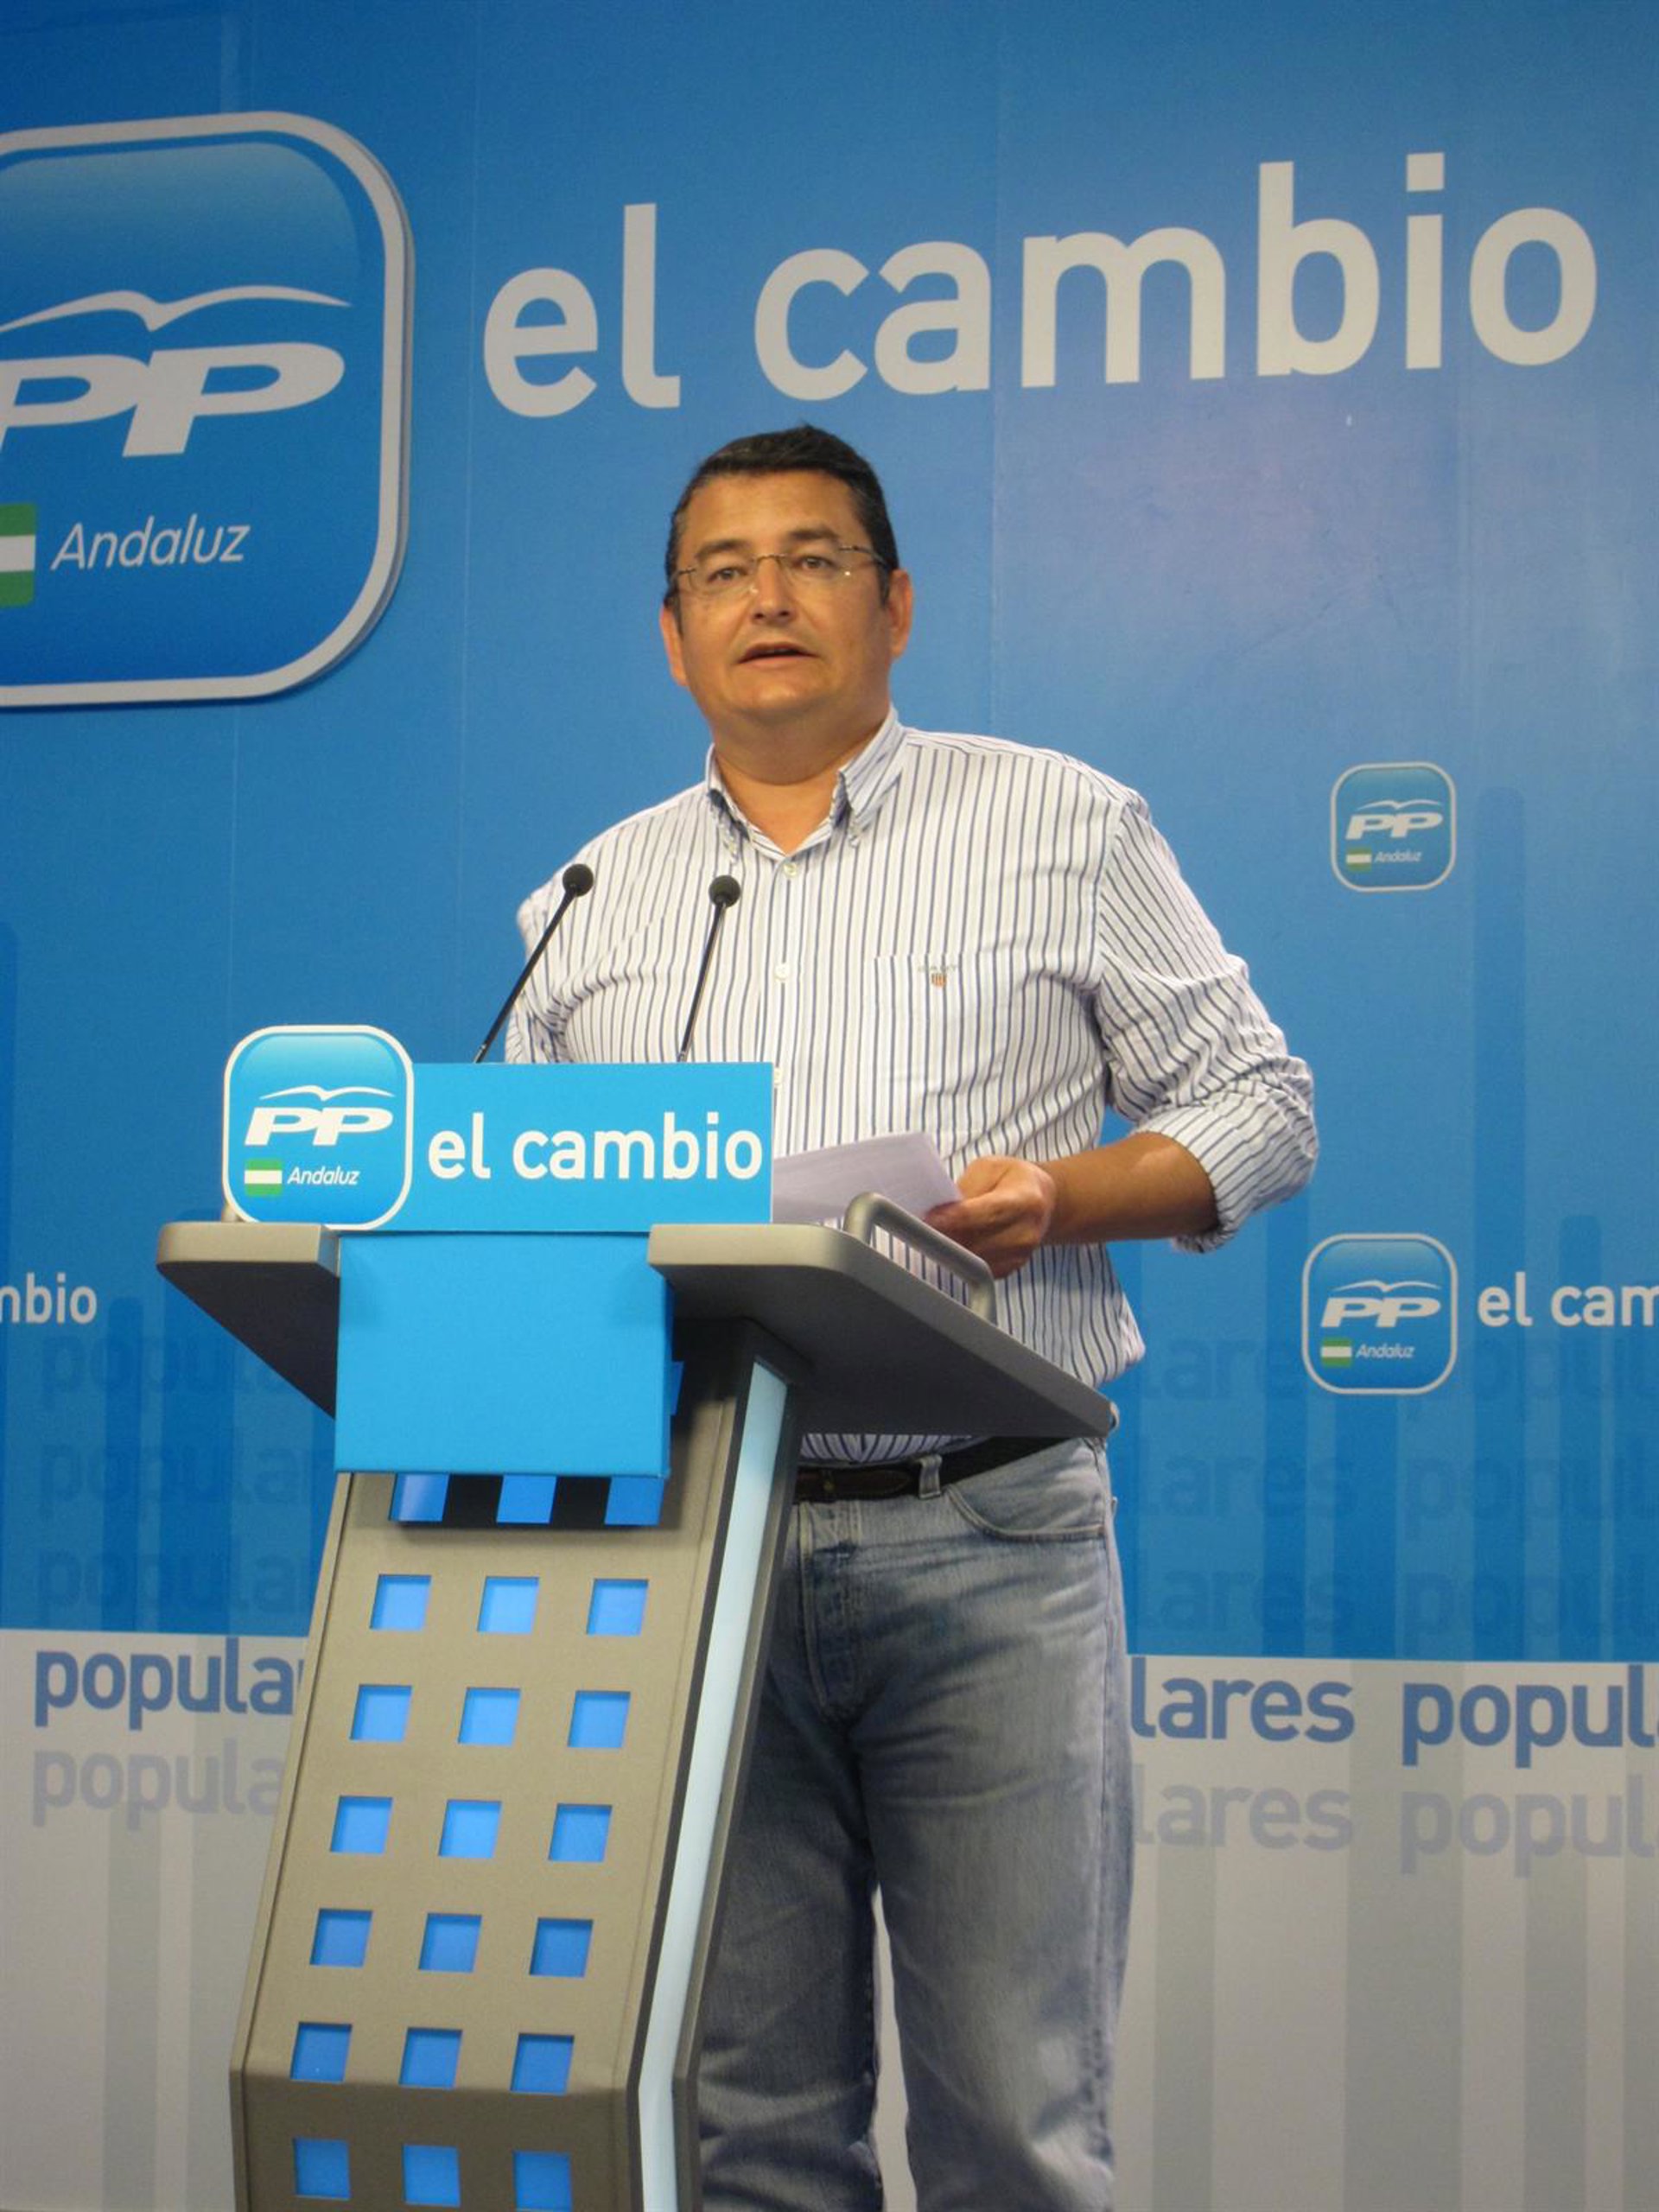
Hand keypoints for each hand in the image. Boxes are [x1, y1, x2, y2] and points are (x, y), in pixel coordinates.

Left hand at [926, 1155, 1057, 1278]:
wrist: (1042, 1200)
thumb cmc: (1013, 1180)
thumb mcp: (990, 1168)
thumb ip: (968, 1188)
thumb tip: (942, 1209)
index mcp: (1026, 1200)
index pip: (986, 1213)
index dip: (955, 1218)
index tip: (929, 1218)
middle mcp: (1028, 1231)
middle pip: (978, 1241)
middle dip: (947, 1234)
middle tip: (926, 1225)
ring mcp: (1021, 1254)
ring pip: (974, 1258)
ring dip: (952, 1246)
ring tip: (941, 1230)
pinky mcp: (1011, 1268)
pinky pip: (978, 1269)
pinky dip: (963, 1257)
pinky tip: (957, 1240)